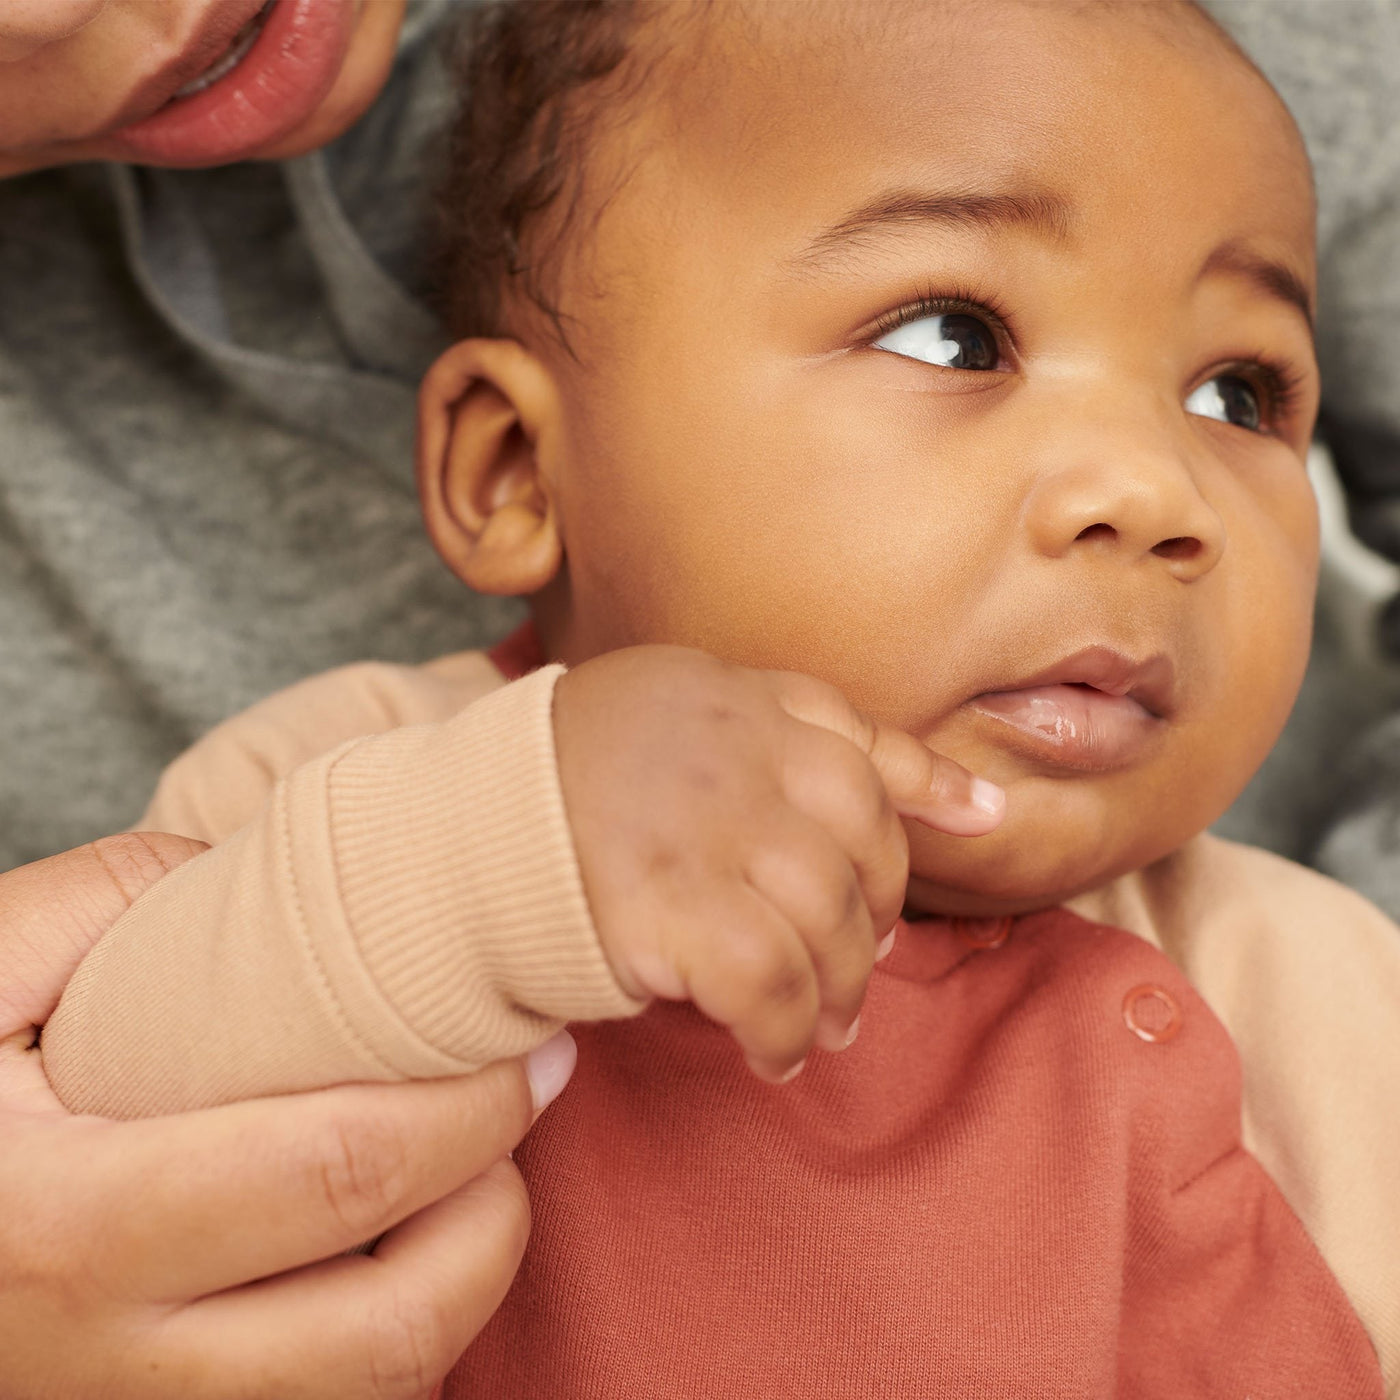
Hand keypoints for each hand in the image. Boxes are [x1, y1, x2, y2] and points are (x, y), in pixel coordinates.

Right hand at [0, 833, 574, 1399]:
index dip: (471, 1106)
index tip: (531, 1042)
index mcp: (70, 1225)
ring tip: (473, 1165)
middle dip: (500, 1206)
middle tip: (527, 1098)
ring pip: (374, 1394)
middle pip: (392, 1325)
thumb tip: (264, 889)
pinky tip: (394, 1240)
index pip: (340, 1171)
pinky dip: (394, 1338)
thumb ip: (120, 902)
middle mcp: (113, 1363)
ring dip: (461, 1281)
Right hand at [553, 646, 1004, 1082]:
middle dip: (876, 917)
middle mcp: (733, 753)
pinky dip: (784, 1029)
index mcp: (731, 699)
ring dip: (839, 990)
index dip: (926, 781)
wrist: (449, 837)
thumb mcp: (664, 711)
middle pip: (861, 841)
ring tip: (825, 1029)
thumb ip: (774, 728)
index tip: (981, 817)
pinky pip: (768, 980)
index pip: (852, 736)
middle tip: (862, 969)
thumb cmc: (559, 783)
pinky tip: (770, 1052)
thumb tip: (928, 785)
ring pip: (828, 918)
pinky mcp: (667, 905)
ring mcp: (705, 826)